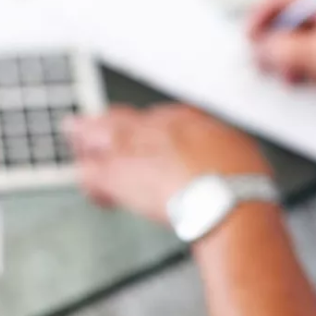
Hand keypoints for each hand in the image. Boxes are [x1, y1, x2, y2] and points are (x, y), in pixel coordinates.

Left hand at [63, 104, 271, 222]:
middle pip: (120, 117)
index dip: (145, 127)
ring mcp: (134, 146)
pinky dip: (89, 181)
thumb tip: (224, 152)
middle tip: (90, 125)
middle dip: (104, 122)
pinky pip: (89, 173)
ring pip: (95, 132)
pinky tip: (94, 191)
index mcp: (186, 118)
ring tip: (75, 138)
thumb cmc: (239, 180)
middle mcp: (156, 125)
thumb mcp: (240, 149)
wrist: (225, 199)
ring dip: (84, 137)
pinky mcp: (118, 174)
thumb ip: (221, 145)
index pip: (156, 115)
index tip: (144, 134)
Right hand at [247, 0, 315, 87]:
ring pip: (301, 30)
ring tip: (292, 79)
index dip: (258, 19)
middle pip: (287, 13)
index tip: (250, 43)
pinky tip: (313, 78)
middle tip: (268, 68)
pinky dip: (309, 57)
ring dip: (291, 54)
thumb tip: (261, 47)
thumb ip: (289, 50)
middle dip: (275, 42)